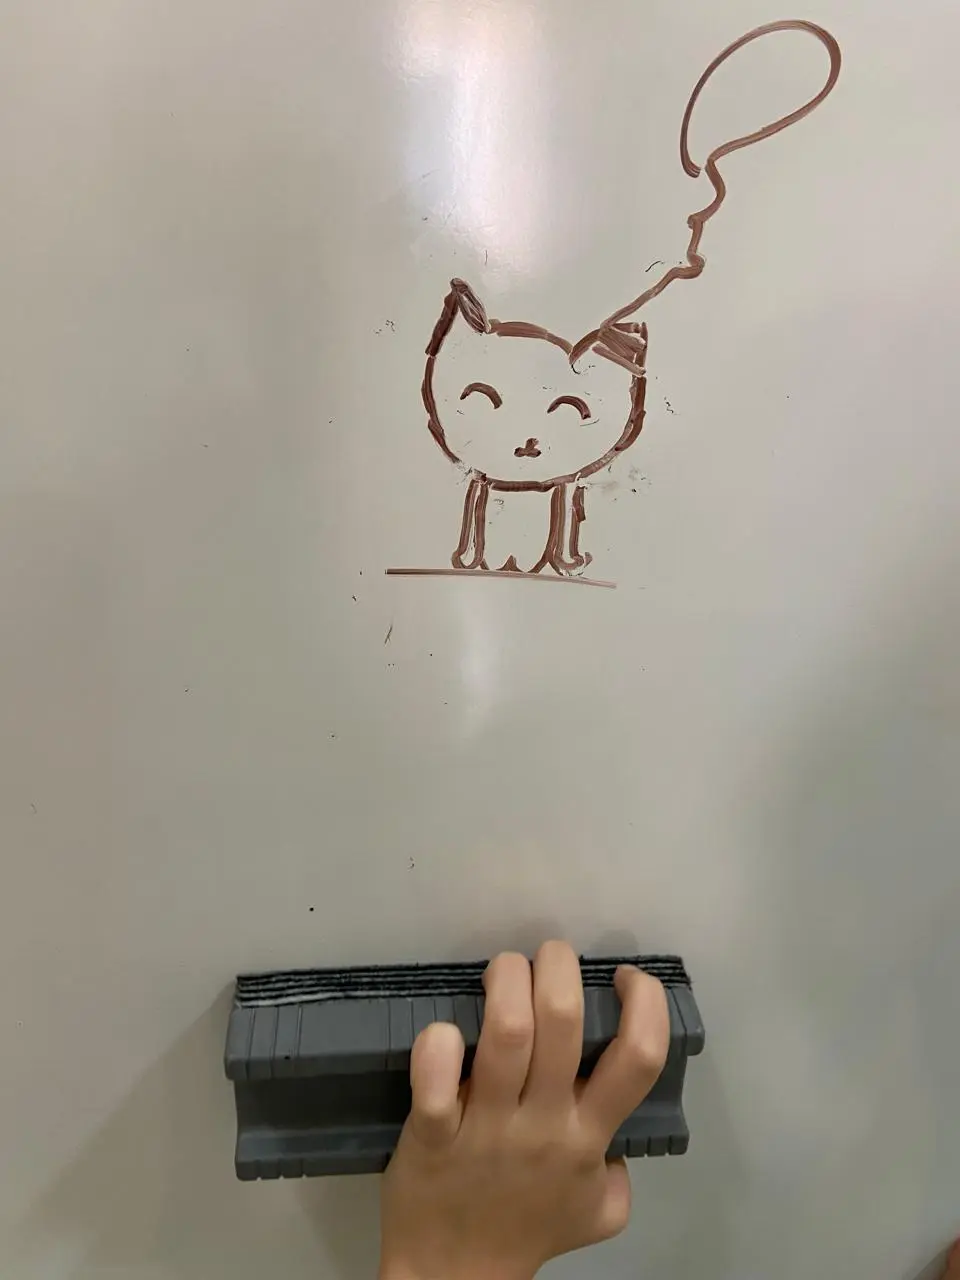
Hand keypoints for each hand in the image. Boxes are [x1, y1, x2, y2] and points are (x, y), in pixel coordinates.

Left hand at [379, 940, 670, 1279]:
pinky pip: (435, 1083)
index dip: (645, 1005)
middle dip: (558, 968)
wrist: (458, 1278)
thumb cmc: (528, 1230)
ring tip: (504, 970)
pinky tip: (443, 1033)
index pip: (639, 1059)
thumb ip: (620, 1165)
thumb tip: (621, 1128)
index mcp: (588, 1135)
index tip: (627, 979)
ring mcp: (488, 1128)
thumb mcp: (601, 1209)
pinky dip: (437, 1047)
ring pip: (507, 1035)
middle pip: (563, 1023)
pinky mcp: (433, 1135)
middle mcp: (544, 1123)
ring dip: (506, 983)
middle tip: (548, 956)